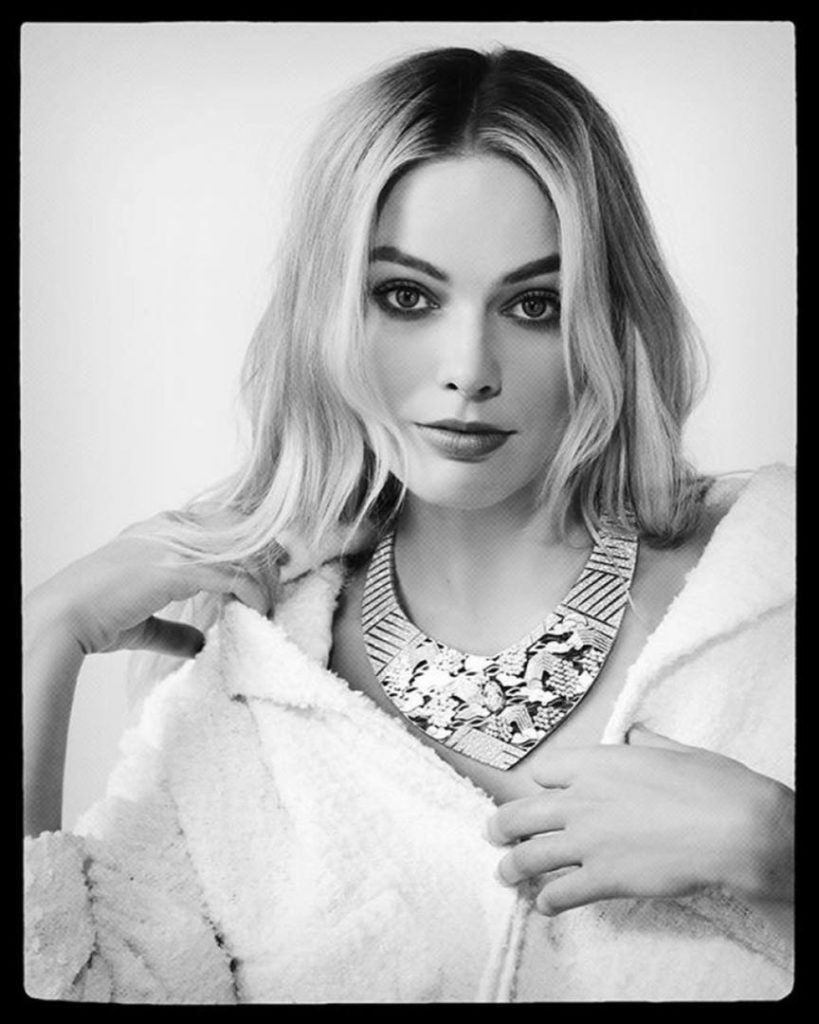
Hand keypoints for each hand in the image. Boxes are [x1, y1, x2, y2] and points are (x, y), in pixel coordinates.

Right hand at [25, 512, 278, 658]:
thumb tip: (198, 644)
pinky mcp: (178, 567)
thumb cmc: (93, 616)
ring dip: (263, 576)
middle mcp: (171, 528)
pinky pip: (232, 575)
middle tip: (281, 577)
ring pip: (241, 549)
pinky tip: (258, 609)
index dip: (248, 542)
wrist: (64, 617)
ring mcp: (174, 544)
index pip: (221, 520)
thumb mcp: (142, 621)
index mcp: (160, 529)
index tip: (267, 565)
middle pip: (240, 526)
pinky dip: (252, 592)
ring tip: (269, 602)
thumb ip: (173, 630)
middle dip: (265, 551)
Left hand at [487, 726, 793, 915]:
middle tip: (495, 832)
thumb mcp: (674, 750)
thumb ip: (646, 743)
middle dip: (503, 825)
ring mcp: (587, 841)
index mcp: (596, 764)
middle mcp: (581, 800)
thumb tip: (637, 735)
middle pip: (523, 813)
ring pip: (531, 856)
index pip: (544, 771)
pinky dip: (548, 901)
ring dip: (514, 867)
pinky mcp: (602, 877)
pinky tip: (545, 905)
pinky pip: (561, 893)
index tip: (538, 791)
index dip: (539, 783)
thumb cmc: (711, 786)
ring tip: (506, 873)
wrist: (732, 827)